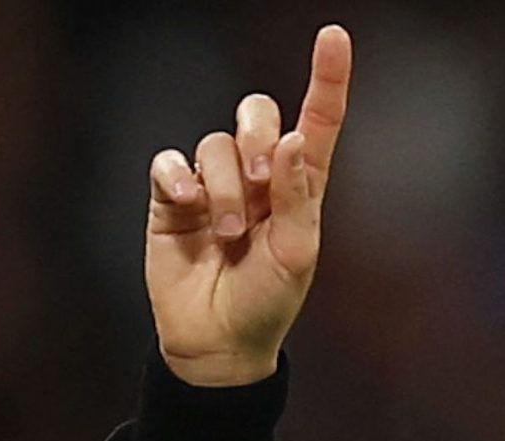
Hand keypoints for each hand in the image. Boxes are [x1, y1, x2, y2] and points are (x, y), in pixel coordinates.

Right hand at [145, 25, 352, 387]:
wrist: (218, 340)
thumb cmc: (267, 302)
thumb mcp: (296, 254)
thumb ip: (297, 196)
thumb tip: (296, 138)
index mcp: (301, 187)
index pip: (318, 121)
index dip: (326, 78)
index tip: (334, 36)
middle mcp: (259, 176)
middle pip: (258, 114)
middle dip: (259, 138)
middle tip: (264, 182)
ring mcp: (213, 184)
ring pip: (215, 144)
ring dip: (224, 186)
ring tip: (228, 232)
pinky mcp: (171, 198)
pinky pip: (169, 161)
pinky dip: (177, 179)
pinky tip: (186, 206)